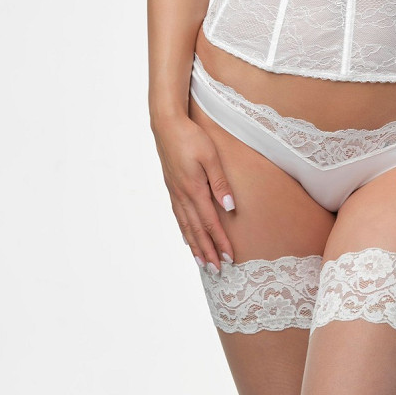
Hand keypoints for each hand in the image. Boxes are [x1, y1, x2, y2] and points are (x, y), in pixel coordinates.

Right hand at [151, 113, 235, 274]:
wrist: (166, 124)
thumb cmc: (191, 136)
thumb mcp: (211, 156)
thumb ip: (220, 182)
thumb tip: (229, 208)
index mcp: (194, 189)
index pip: (210, 223)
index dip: (219, 241)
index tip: (229, 258)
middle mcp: (182, 195)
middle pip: (196, 230)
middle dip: (208, 251)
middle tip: (217, 270)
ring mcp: (175, 192)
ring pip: (186, 226)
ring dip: (195, 246)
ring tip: (202, 262)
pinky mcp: (171, 186)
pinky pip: (178, 215)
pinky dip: (184, 230)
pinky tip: (186, 236)